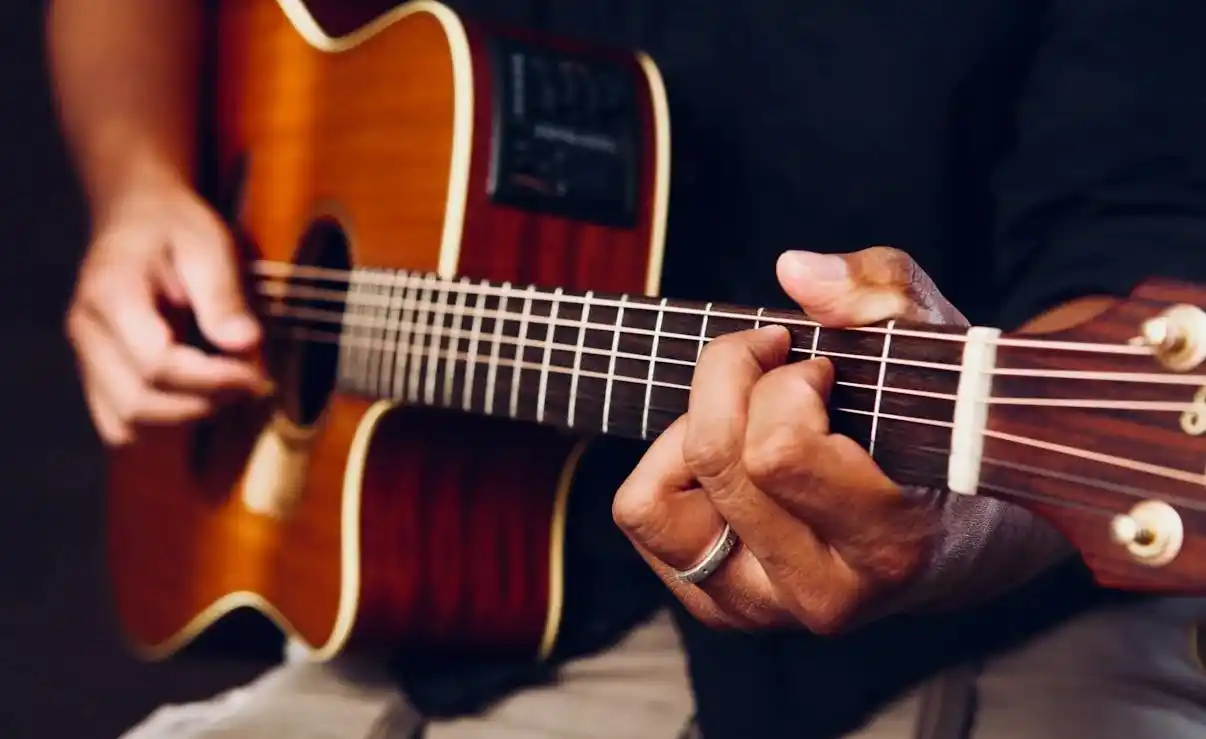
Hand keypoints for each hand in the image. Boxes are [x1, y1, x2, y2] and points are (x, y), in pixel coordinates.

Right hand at [66, 179, 268, 446]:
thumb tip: (245, 345)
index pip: (155, 363)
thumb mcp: (210, 245)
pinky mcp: (95, 372)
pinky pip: (119, 422)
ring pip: (124, 422)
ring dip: (184, 418)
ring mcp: (85, 355)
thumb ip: (224, 296)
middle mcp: (86, 331)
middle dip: (202, 403)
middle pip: (138, 401)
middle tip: (250, 385)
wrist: (137, 215)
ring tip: (228, 390)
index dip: (210, 380)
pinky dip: (161, 423)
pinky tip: (200, 397)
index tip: (255, 375)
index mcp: (111, 293)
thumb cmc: (176, 226)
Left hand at [613, 247, 966, 631]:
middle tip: (775, 364)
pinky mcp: (720, 608)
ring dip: (688, 432)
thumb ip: (880, 294)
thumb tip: (794, 270)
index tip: (819, 365)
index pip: (777, 452)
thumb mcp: (938, 343)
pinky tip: (728, 453)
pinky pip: (644, 518)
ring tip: (745, 415)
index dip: (784, 382)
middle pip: (715, 460)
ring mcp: (764, 610)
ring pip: (653, 503)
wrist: (965, 539)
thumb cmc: (945, 432)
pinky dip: (667, 467)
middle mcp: (821, 594)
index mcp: (890, 544)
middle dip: (731, 380)